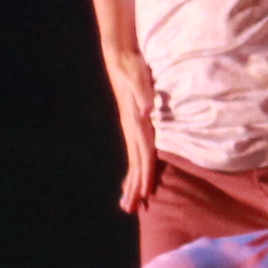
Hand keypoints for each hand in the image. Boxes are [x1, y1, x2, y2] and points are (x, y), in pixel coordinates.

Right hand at [111, 76, 161, 215]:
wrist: (121, 57)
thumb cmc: (133, 67)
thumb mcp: (140, 78)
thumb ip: (143, 94)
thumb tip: (146, 110)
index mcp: (138, 123)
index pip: (144, 154)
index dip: (145, 174)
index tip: (144, 194)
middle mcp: (133, 128)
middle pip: (137, 163)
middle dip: (135, 187)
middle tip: (130, 209)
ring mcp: (132, 127)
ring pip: (135, 160)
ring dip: (133, 182)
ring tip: (128, 203)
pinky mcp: (133, 123)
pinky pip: (136, 150)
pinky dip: (135, 167)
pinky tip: (134, 178)